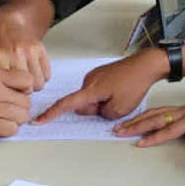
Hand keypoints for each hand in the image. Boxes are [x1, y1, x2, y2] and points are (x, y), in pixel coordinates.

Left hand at [0, 13, 50, 89]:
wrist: (4, 21)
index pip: (9, 89)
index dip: (9, 94)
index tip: (6, 93)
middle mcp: (15, 53)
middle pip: (27, 89)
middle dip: (22, 91)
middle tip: (15, 86)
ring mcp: (30, 50)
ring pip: (39, 83)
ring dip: (33, 85)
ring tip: (23, 79)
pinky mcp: (40, 48)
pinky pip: (47, 74)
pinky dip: (41, 76)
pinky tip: (31, 71)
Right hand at [0, 67, 34, 137]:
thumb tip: (19, 89)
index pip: (27, 80)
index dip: (26, 89)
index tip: (19, 93)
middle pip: (26, 102)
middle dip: (20, 108)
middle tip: (10, 110)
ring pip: (21, 117)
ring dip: (15, 120)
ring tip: (3, 118)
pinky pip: (10, 130)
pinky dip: (7, 130)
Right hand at [35, 49, 168, 123]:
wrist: (146, 64)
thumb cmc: (135, 83)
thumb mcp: (120, 109)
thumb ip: (103, 114)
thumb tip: (97, 109)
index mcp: (91, 89)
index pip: (66, 104)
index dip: (51, 114)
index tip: (38, 121)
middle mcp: (89, 80)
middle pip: (83, 104)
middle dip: (95, 110)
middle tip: (115, 104)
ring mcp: (94, 76)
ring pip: (91, 98)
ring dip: (102, 102)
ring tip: (121, 95)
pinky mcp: (101, 74)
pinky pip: (98, 90)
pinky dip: (106, 95)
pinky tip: (120, 90)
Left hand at [114, 99, 184, 147]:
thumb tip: (180, 134)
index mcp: (182, 110)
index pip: (156, 113)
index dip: (140, 117)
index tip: (127, 122)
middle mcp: (179, 111)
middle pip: (150, 115)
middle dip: (132, 122)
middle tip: (116, 128)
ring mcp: (183, 116)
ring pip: (155, 121)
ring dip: (137, 128)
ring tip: (122, 133)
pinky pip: (168, 132)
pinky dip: (154, 138)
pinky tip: (142, 143)